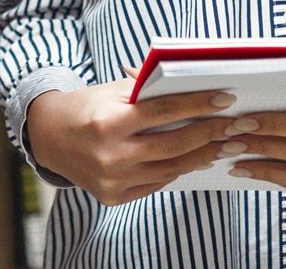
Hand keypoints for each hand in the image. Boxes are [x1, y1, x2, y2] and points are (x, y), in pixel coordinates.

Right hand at [26, 79, 245, 205]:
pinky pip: (157, 183)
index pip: (164, 111)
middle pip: (174, 144)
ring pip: (171, 168)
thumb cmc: (86, 107)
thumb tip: (192, 89)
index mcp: (109, 122)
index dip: (198, 104)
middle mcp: (111, 154)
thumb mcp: (111, 91)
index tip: (225, 99)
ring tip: (224, 143)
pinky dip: (179, 170)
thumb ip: (147, 91)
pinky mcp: (114, 197)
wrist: (49, 138)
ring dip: (202, 155)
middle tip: (235, 125)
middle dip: (210, 133)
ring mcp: (113, 180)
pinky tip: (197, 158)